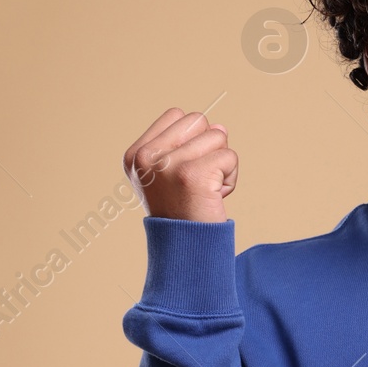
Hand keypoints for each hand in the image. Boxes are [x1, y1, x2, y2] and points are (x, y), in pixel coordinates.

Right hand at [123, 108, 237, 223]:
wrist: (187, 251)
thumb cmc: (183, 212)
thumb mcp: (173, 174)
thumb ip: (190, 144)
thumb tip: (220, 127)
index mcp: (136, 154)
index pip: (177, 115)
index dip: (191, 139)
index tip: (185, 171)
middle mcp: (145, 157)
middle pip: (198, 121)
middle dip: (209, 148)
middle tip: (198, 181)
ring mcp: (166, 165)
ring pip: (218, 135)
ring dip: (222, 164)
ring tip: (206, 190)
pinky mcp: (192, 175)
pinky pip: (230, 156)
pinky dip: (231, 178)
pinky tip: (215, 197)